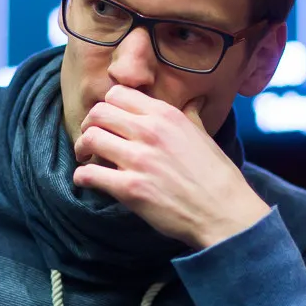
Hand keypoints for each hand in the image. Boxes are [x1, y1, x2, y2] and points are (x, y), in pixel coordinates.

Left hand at [73, 85, 270, 249]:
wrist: (224, 211)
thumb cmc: (216, 176)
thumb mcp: (204, 136)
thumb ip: (191, 116)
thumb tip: (194, 101)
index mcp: (166, 115)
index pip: (118, 94)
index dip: (107, 107)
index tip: (108, 122)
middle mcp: (150, 132)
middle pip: (98, 113)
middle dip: (89, 125)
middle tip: (91, 141)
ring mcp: (139, 160)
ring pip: (90, 139)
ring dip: (82, 149)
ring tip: (86, 159)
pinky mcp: (130, 188)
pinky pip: (89, 174)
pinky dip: (82, 177)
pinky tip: (87, 181)